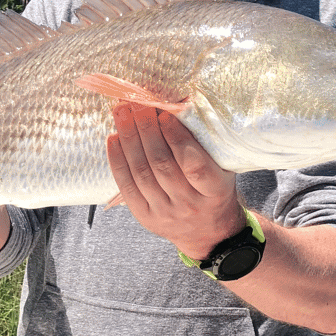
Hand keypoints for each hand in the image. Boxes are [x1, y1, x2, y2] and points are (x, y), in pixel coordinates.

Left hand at [106, 102, 244, 260]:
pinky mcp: (144, 216)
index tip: (164, 113)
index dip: (176, 137)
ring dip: (129, 139)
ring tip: (122, 113)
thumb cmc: (213, 190)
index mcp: (214, 191)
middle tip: (136, 104)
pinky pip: (127, 186)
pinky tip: (114, 138)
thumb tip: (175, 104)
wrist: (207, 232)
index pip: (193, 164)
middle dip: (146, 130)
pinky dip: (118, 160)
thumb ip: (202, 143)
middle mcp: (189, 204)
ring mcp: (164, 212)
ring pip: (141, 172)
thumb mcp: (221, 168)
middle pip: (162, 165)